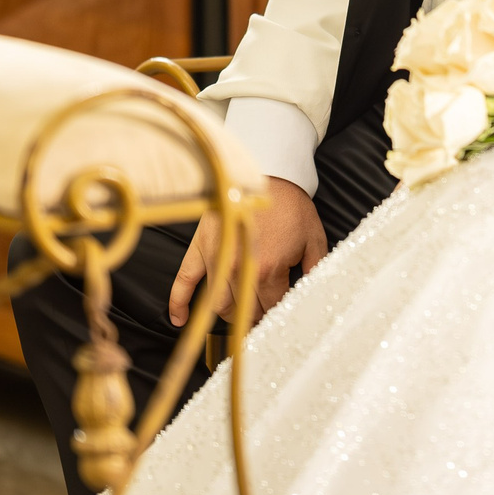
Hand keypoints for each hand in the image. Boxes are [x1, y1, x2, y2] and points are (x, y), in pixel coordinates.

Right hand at [167, 178, 324, 326]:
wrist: (267, 173)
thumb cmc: (291, 205)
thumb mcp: (313, 238)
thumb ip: (314, 270)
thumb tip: (311, 293)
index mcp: (268, 271)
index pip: (270, 308)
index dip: (277, 313)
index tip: (281, 313)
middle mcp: (239, 270)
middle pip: (244, 310)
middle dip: (255, 316)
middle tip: (262, 315)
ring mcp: (216, 260)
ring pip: (218, 304)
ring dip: (229, 314)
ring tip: (240, 314)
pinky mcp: (200, 248)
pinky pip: (184, 281)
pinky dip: (179, 303)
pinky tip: (180, 320)